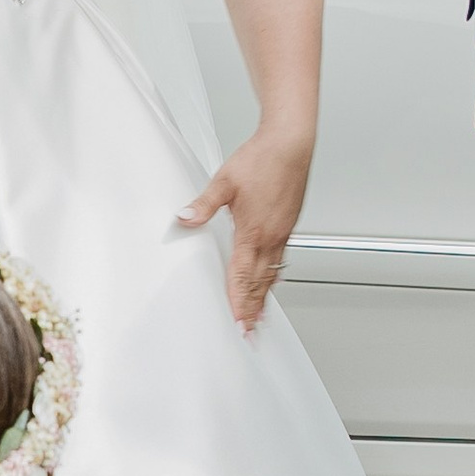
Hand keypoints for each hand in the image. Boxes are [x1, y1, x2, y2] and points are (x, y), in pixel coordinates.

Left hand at [178, 128, 309, 329]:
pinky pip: (281, 258)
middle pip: (260, 282)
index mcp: (254, 231)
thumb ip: (203, 205)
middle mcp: (272, 236)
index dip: (239, 303)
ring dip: (264, 296)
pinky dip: (274, 275)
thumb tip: (184, 219)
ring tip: (260, 316)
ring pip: (272, 273)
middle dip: (253, 309)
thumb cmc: (262, 159)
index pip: (243, 276)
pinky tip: (272, 280)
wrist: (290, 142)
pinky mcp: (288, 223)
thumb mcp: (224, 181)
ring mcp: (283, 231)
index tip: (239, 324)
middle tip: (250, 333)